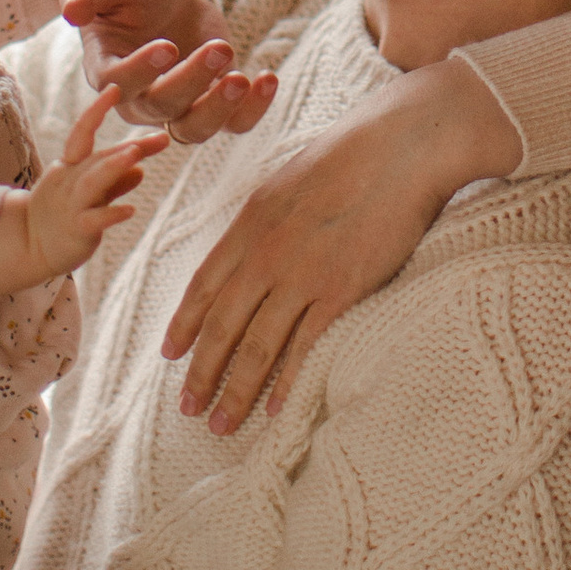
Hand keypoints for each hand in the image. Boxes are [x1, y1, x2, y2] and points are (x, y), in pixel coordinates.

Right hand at [0, 59, 169, 291]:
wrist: (27, 247)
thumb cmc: (61, 216)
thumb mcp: (87, 194)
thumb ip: (113, 181)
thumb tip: (139, 169)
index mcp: (70, 166)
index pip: (81, 132)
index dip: (96, 110)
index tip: (115, 88)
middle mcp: (69, 181)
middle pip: (99, 158)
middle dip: (129, 147)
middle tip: (161, 138)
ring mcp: (71, 205)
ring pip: (92, 182)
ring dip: (114, 166)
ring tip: (135, 155)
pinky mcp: (75, 230)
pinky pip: (93, 220)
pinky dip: (111, 214)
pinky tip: (130, 210)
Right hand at [63, 0, 280, 148]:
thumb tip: (71, 10)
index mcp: (106, 69)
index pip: (119, 84)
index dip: (142, 71)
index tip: (168, 46)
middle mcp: (138, 98)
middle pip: (162, 107)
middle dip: (192, 82)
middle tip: (219, 48)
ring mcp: (177, 104)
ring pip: (195, 128)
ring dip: (221, 108)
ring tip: (245, 79)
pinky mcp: (210, 101)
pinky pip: (232, 122)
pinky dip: (253, 109)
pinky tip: (268, 78)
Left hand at [159, 56, 516, 433]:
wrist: (400, 146)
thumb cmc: (350, 155)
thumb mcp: (287, 179)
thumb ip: (263, 219)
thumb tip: (248, 250)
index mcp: (250, 221)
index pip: (204, 284)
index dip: (185, 324)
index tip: (170, 354)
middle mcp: (267, 252)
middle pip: (222, 325)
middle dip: (200, 372)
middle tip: (188, 408)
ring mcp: (303, 273)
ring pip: (257, 345)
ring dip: (235, 390)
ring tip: (222, 423)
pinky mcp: (341, 289)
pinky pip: (306, 347)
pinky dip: (287, 382)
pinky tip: (275, 408)